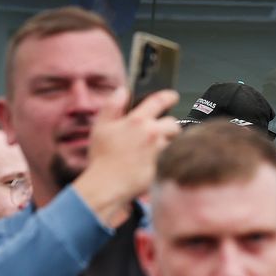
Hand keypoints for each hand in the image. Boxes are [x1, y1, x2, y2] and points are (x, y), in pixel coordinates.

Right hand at [72, 89, 179, 224]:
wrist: (107, 185)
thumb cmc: (102, 157)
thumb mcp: (101, 127)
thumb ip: (112, 106)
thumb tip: (122, 90)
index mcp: (137, 120)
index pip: (160, 100)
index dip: (169, 96)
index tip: (173, 96)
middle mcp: (152, 133)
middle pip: (173, 123)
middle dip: (167, 126)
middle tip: (156, 134)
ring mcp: (160, 150)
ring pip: (175, 140)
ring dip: (168, 142)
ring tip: (154, 150)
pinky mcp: (165, 165)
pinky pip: (173, 156)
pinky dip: (168, 157)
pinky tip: (156, 162)